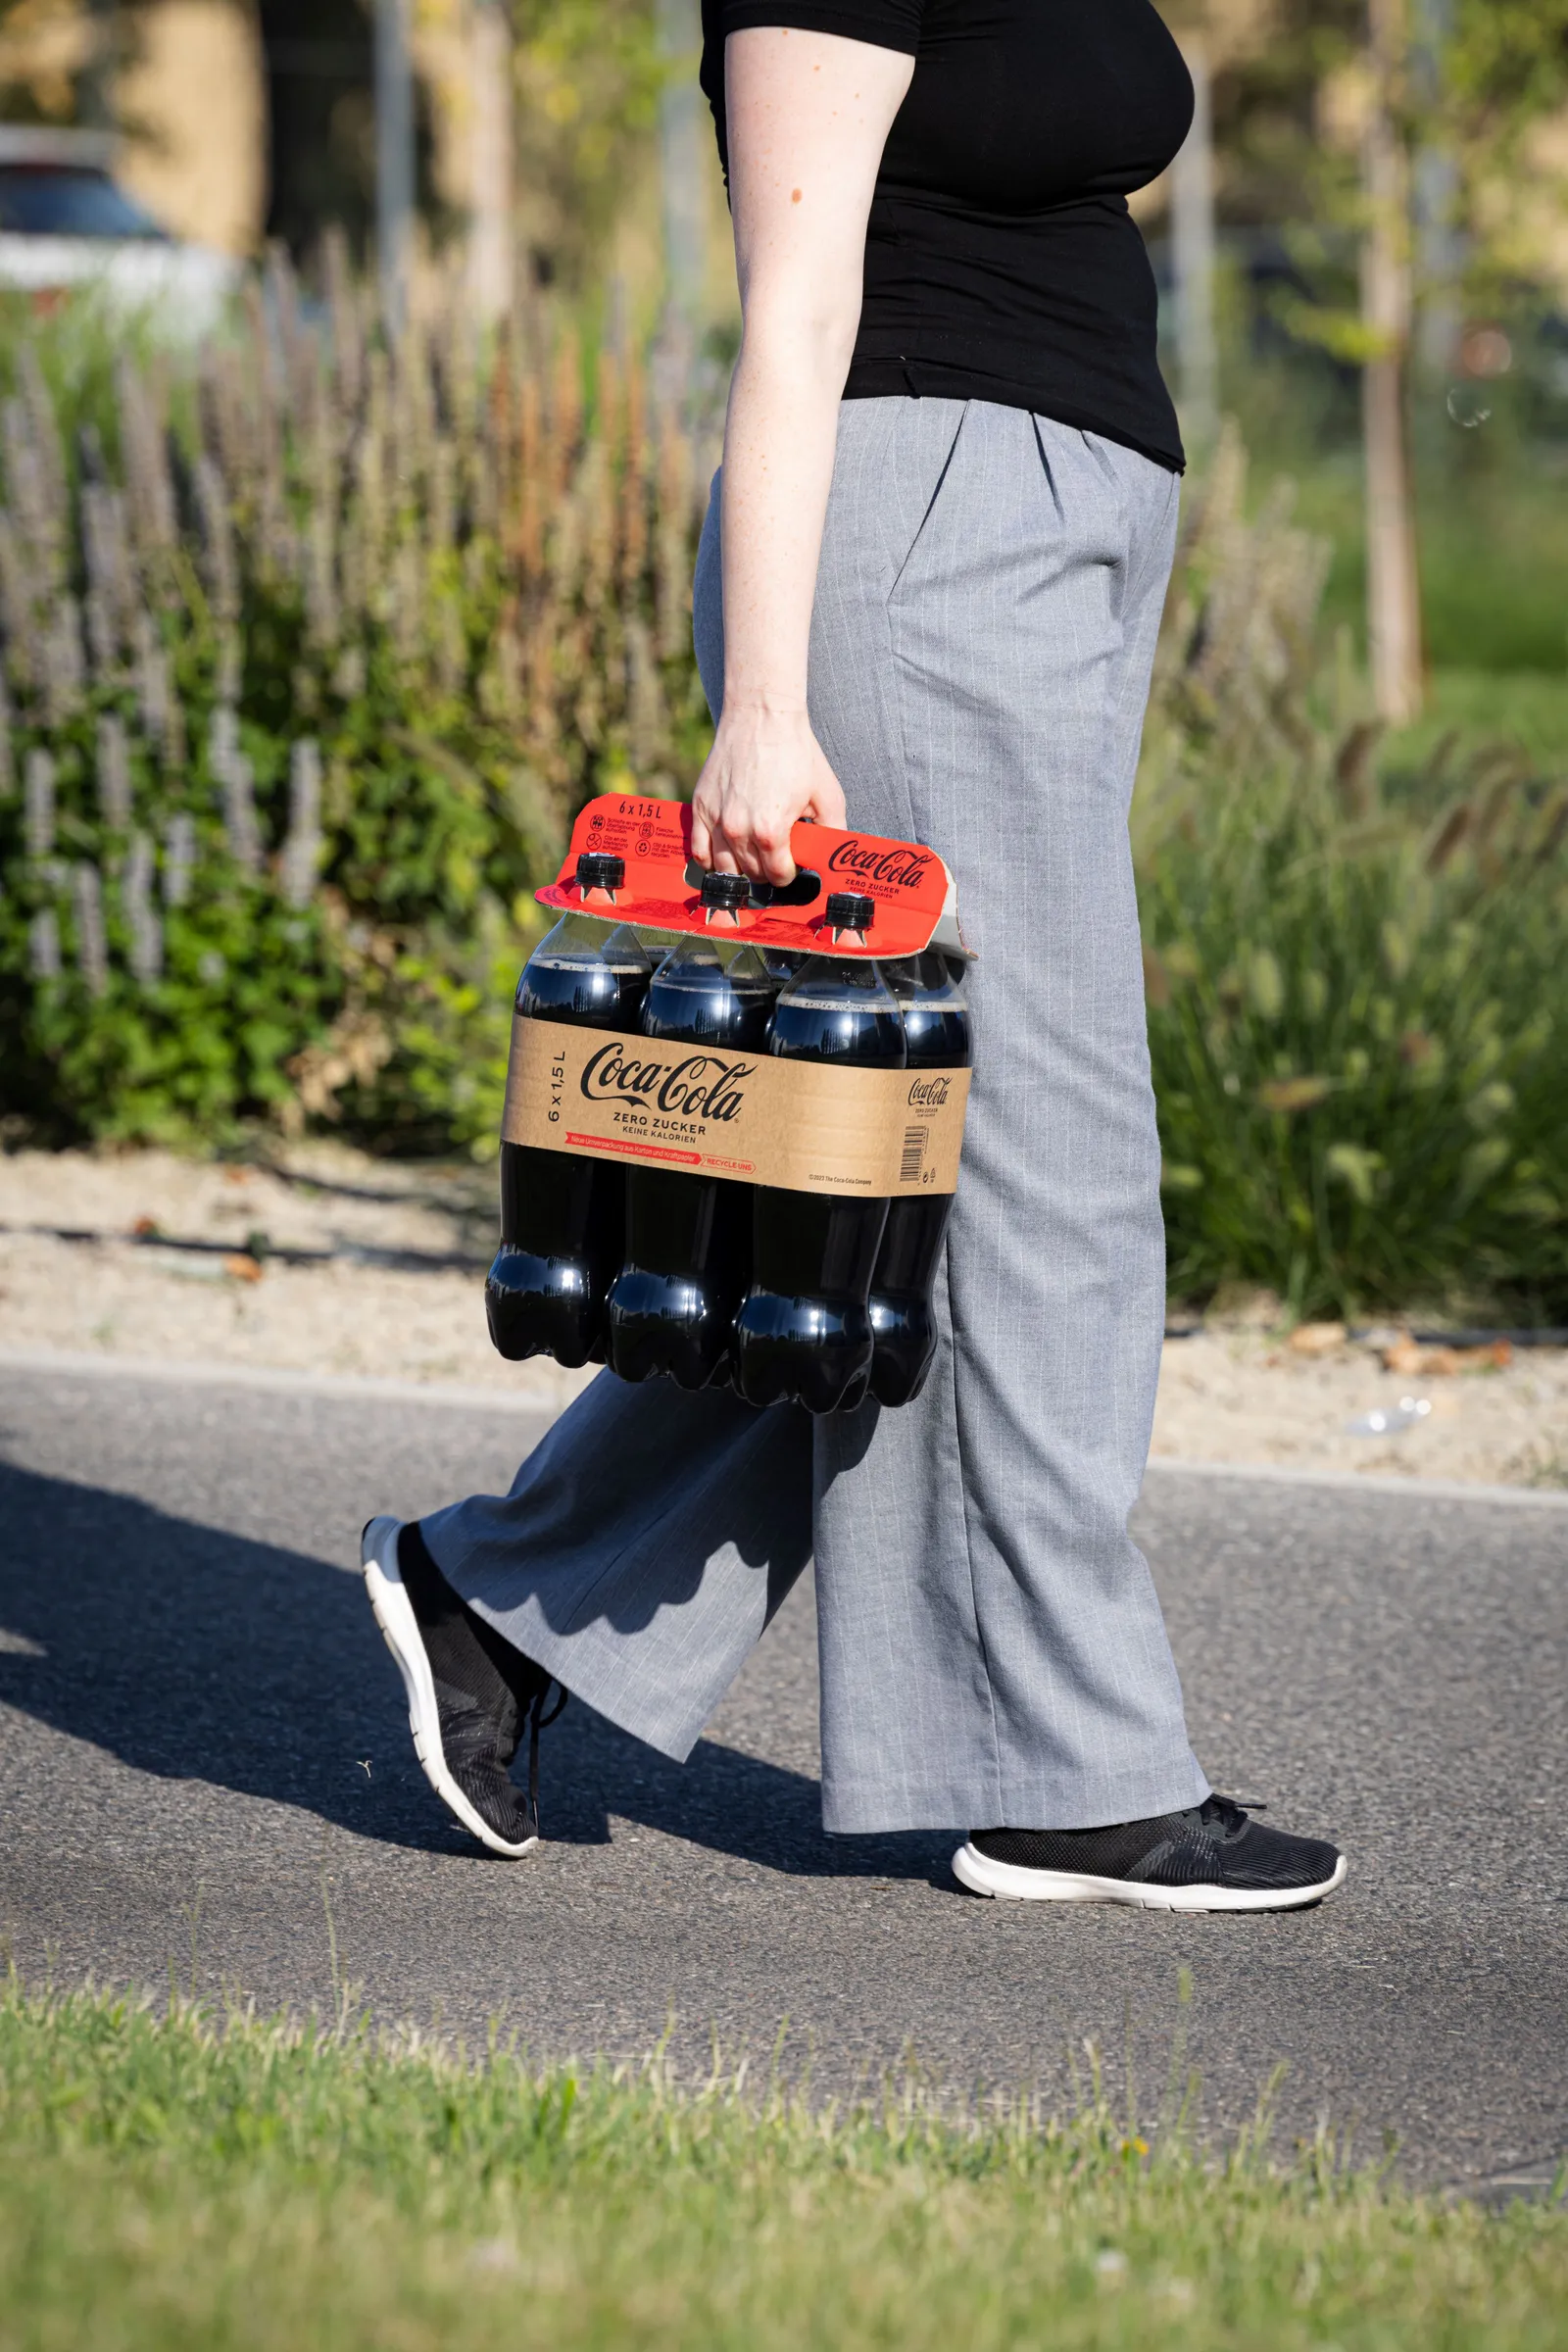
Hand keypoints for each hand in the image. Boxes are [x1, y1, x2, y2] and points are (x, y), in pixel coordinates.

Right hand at [689, 705, 846, 882]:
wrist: (762, 716)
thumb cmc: (796, 752)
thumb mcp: (828, 795)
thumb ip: (832, 833)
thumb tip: (829, 858)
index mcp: (770, 831)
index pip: (777, 876)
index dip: (790, 874)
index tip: (793, 865)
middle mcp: (738, 830)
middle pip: (752, 874)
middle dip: (768, 871)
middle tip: (778, 856)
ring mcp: (715, 819)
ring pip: (725, 868)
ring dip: (742, 868)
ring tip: (755, 856)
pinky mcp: (700, 806)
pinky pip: (699, 850)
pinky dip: (711, 860)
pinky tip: (726, 854)